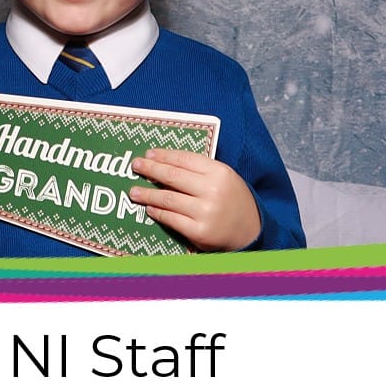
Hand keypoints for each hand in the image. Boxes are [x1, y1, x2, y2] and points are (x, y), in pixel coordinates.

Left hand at [130, 149, 260, 251]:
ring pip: (168, 198)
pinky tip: (150, 208)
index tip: (148, 154)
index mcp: (219, 172)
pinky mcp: (199, 232)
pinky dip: (157, 212)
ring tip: (134, 191)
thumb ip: (199, 170)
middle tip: (136, 166)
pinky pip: (171, 219)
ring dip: (147, 194)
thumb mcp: (223, 178)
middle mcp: (212, 190)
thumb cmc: (232, 200)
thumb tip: (164, 163)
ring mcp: (205, 212)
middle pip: (172, 176)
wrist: (251, 231)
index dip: (164, 155)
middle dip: (150, 169)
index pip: (184, 159)